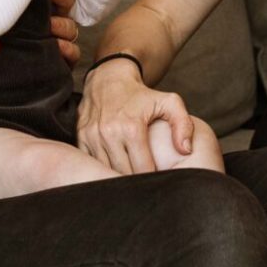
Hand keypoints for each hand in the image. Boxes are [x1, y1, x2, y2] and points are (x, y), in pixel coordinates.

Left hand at [47, 0, 78, 65]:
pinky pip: (74, 54)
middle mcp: (54, 21)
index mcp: (44, 8)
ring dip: (63, 27)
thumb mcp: (3, 14)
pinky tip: (58, 48)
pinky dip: (69, 50)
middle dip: (62, 2)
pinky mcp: (61, 60)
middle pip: (68, 7)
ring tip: (50, 28)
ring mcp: (59, 40)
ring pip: (71, 30)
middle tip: (49, 1)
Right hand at [78, 57, 195, 173]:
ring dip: (116, 179)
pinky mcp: (80, 137)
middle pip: (123, 173)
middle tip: (145, 188)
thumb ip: (183, 125)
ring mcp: (92, 136)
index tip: (158, 182)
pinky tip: (111, 172)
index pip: (143, 169)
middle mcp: (109, 133)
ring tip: (129, 183)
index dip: (152, 179)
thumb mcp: (169, 102)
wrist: (109, 78)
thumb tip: (185, 151)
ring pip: (105, 171)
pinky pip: (90, 164)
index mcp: (132, 128)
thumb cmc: (142, 95)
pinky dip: (100, 170)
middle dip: (135, 183)